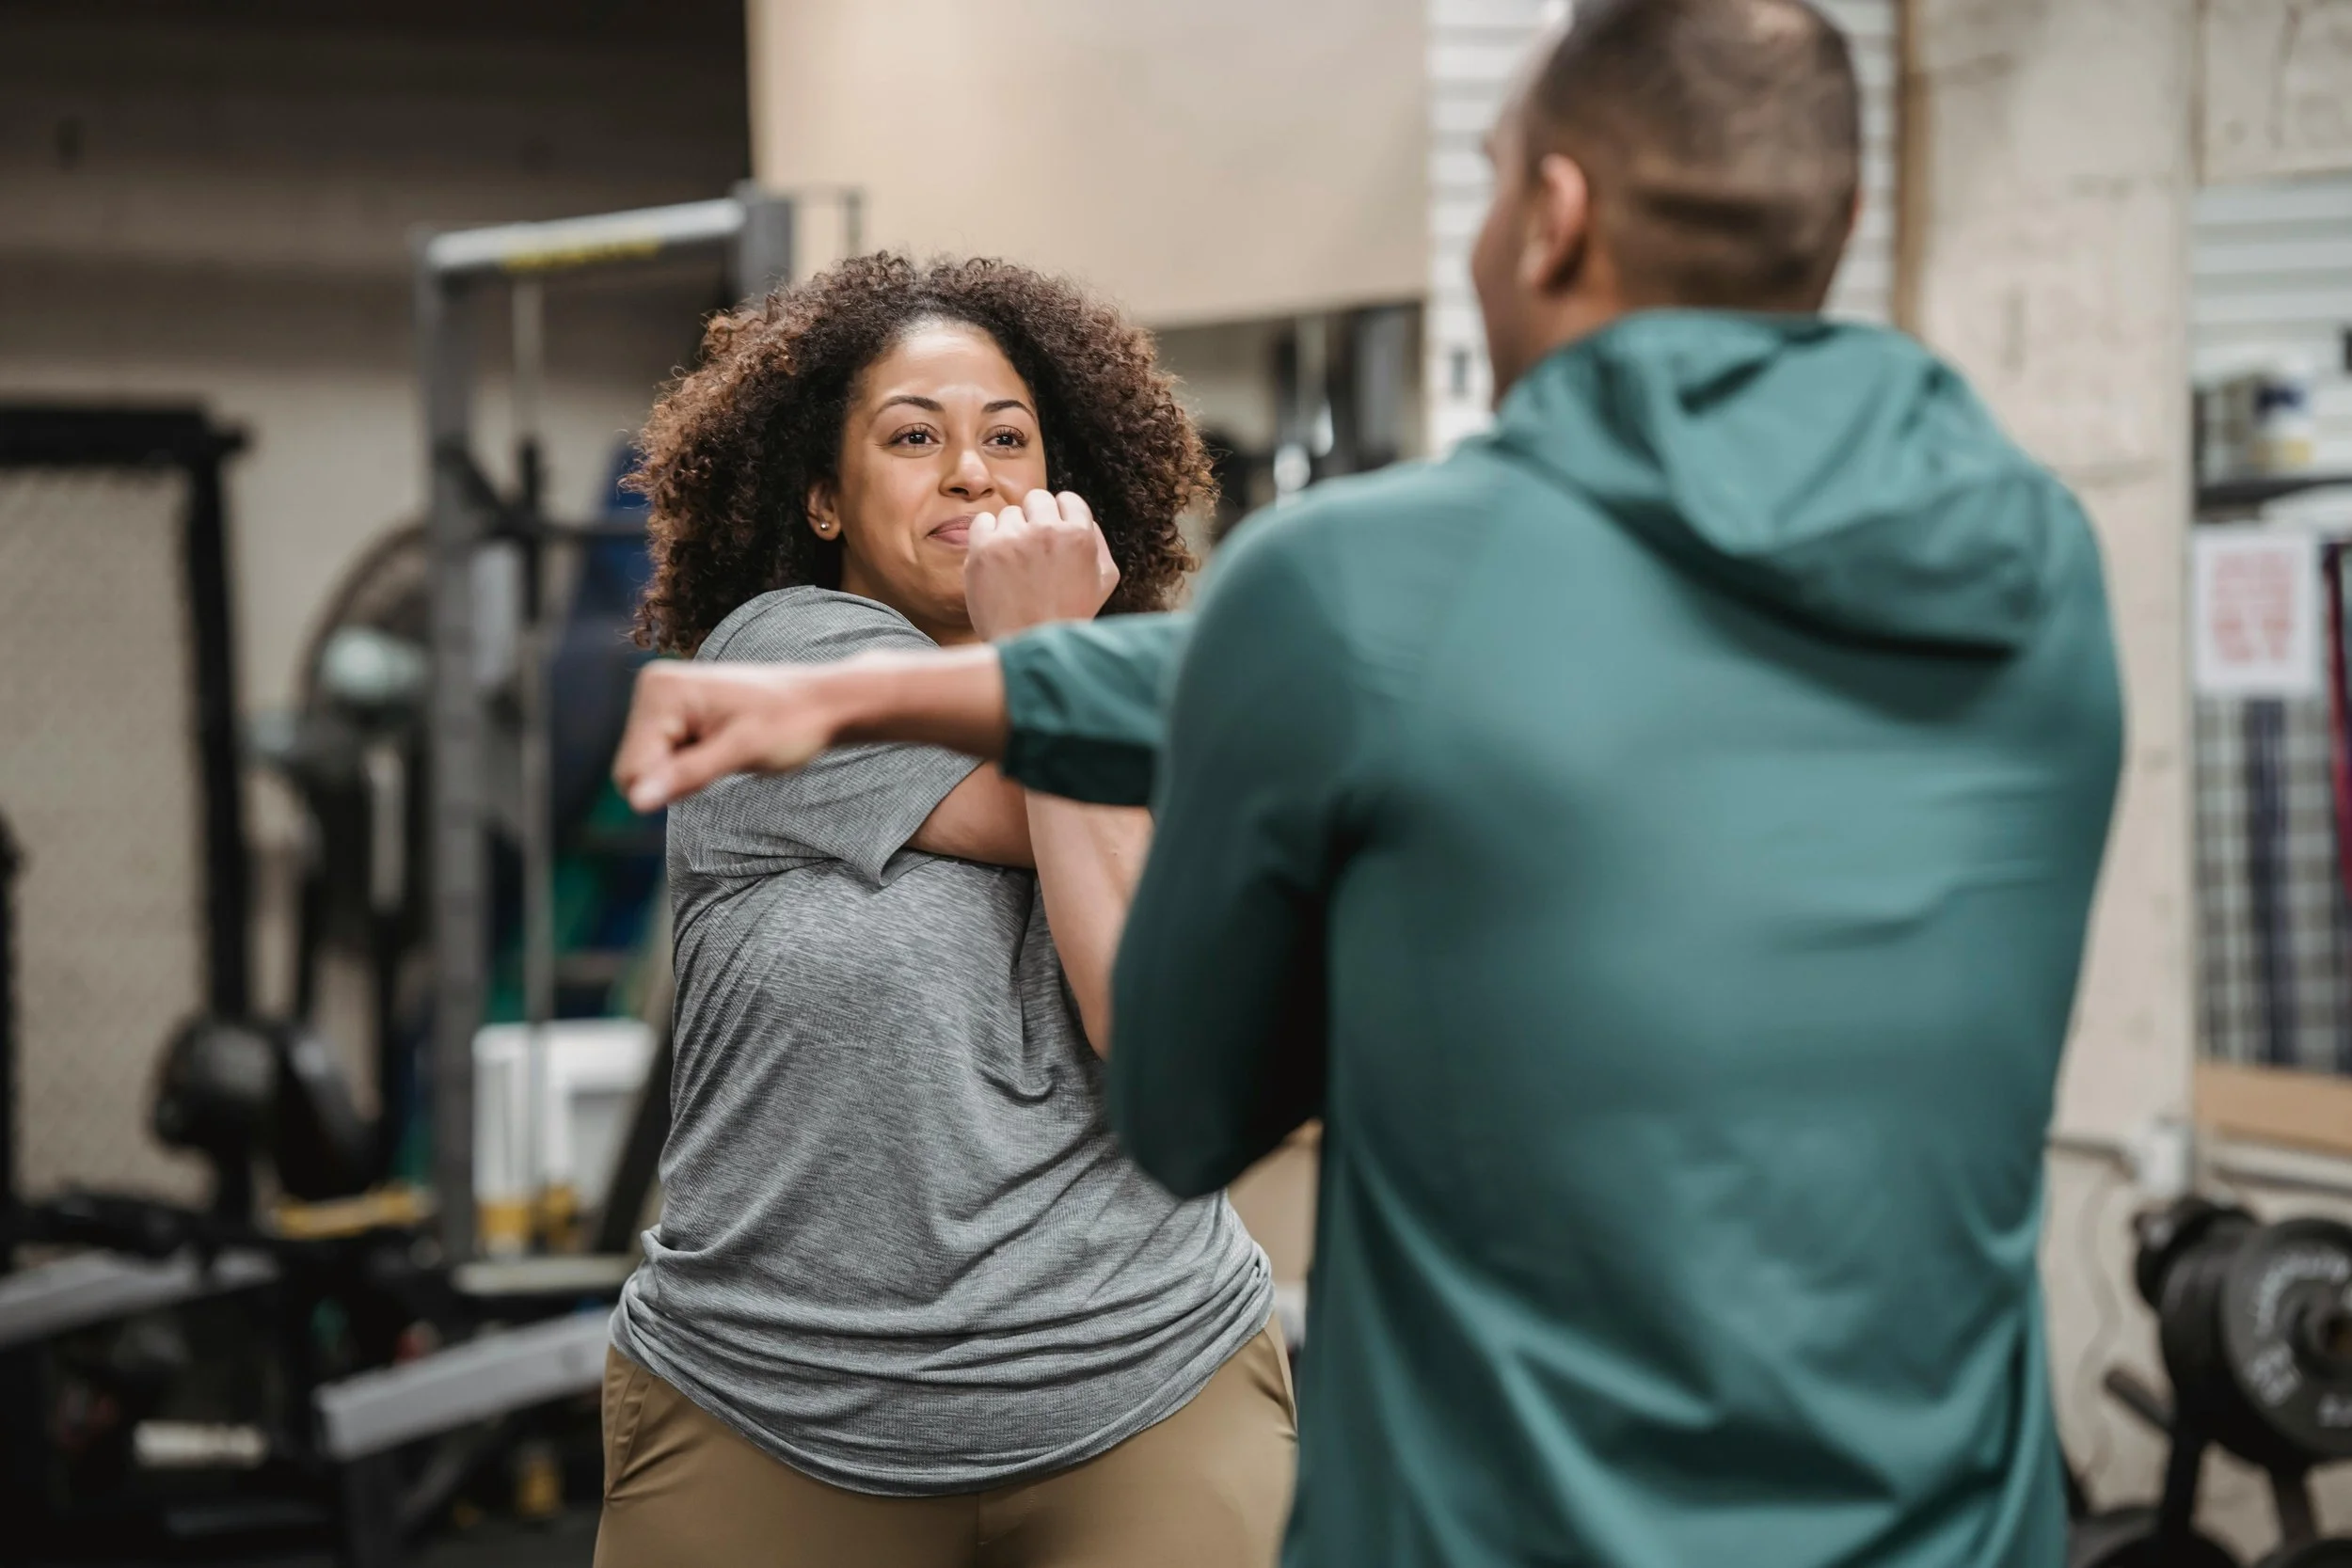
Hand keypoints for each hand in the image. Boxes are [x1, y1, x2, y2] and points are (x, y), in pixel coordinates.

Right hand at [612, 660, 841, 811]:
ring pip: (648, 769)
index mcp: (661, 692)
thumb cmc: (790, 724)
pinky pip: (663, 758)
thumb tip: (637, 802)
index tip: (718, 764)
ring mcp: (661, 699)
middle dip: (676, 780)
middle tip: (724, 761)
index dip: (672, 785)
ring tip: (726, 752)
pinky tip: (721, 747)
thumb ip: (686, 775)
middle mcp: (652, 689)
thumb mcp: (741, 752)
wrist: (820, 704)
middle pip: (633, 771)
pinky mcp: (672, 712)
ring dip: (684, 774)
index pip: (632, 771)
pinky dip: (690, 765)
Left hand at [965, 488, 1119, 639]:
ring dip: (1011, 533)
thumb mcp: (1103, 582)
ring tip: (1015, 566)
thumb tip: (1083, 519)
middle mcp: (1047, 531)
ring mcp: (1013, 539)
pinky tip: (995, 561)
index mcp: (1079, 536)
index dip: (1061, 516)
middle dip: (1035, 520)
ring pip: (1009, 513)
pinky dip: (986, 537)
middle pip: (1037, 499)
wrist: (1028, 646)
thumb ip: (1098, 543)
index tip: (1053, 535)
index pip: (1068, 500)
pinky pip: (982, 523)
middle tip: (1033, 551)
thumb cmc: (1067, 617)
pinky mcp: (984, 550)